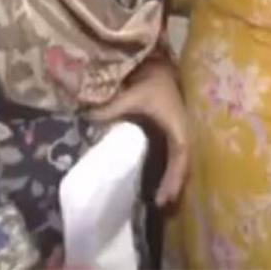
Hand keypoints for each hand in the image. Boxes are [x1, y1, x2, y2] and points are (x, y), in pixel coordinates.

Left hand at [88, 59, 188, 207]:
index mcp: (178, 127)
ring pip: (178, 161)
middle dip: (173, 184)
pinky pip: (171, 154)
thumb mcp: (133, 95)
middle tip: (160, 205)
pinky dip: (166, 168)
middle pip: (182, 165)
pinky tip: (156, 178)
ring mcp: (177, 132)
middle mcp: (182, 132)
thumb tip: (87, 119)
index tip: (162, 198)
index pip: (180, 157)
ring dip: (171, 178)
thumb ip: (112, 108)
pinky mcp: (170, 130)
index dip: (173, 178)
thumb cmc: (151, 80)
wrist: (160, 66)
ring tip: (160, 198)